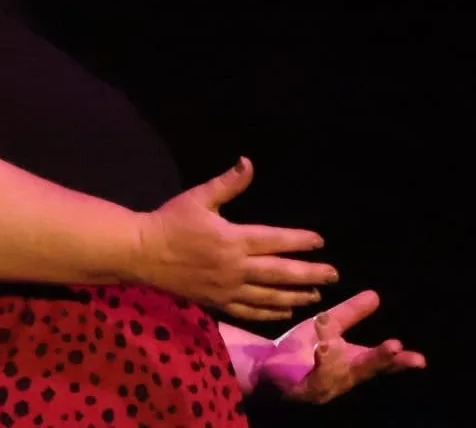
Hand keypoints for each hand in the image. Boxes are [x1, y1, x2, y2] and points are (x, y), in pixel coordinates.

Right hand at [133, 157, 337, 320]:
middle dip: (310, 274)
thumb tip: (248, 163)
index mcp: (233, 239)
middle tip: (333, 275)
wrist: (142, 253)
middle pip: (281, 273)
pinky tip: (282, 312)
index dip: (300, 241)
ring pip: (269, 296)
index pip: (276, 241)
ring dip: (295, 296)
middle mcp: (235, 267)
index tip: (319, 241)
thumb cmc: (170, 222)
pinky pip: (248, 311)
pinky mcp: (217, 302)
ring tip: (316, 296)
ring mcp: (227, 289)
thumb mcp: (198, 197)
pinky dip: (269, 313)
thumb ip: (227, 184)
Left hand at [260, 290, 426, 402]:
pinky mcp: (302, 392)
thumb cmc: (300, 348)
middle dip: (379, 360)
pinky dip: (320, 365)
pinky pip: (314, 380)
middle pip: (364, 371)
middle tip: (395, 347)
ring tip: (334, 342)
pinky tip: (322, 349)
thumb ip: (351, 314)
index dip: (399, 362)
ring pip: (337, 375)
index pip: (379, 364)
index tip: (419, 359)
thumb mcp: (328, 326)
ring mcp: (323, 389)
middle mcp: (342, 380)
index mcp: (351, 365)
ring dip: (339, 357)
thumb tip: (375, 295)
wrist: (264, 364)